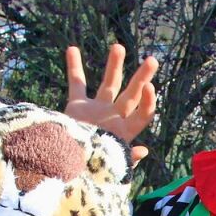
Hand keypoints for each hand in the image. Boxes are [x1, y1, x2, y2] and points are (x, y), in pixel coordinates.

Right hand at [64, 44, 158, 164]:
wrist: (62, 168)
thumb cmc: (90, 170)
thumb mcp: (111, 166)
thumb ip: (127, 158)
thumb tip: (144, 150)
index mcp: (125, 132)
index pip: (143, 114)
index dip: (148, 102)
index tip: (150, 86)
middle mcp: (114, 119)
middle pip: (132, 94)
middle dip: (142, 77)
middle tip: (152, 60)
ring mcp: (97, 111)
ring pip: (108, 84)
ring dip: (114, 66)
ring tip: (119, 46)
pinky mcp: (77, 107)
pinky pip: (77, 84)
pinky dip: (74, 67)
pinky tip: (72, 49)